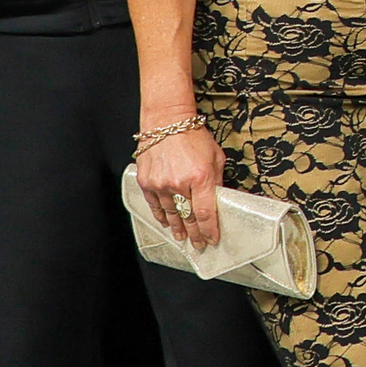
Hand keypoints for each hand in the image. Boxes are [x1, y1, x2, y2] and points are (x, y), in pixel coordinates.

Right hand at [134, 124, 224, 250]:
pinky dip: (161, 216)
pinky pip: (154, 205)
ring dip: (177, 228)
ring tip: (182, 238)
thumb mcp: (215, 156)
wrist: (166, 122)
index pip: (206, 212)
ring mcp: (161, 184)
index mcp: (201, 177)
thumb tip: (218, 198)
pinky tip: (166, 223)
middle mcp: (179, 183)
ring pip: (170, 213)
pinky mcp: (147, 181)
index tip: (212, 238)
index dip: (209, 229)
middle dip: (195, 233)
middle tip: (199, 244)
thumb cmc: (193, 135)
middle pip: (188, 217)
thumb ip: (216, 180)